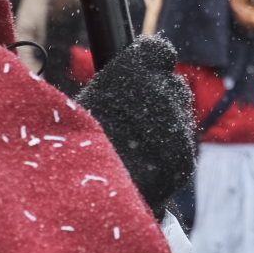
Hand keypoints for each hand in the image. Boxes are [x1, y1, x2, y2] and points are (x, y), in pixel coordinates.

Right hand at [76, 35, 195, 218]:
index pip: (158, 51)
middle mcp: (161, 91)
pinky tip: (144, 165)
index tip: (142, 74)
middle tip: (134, 120)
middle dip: (159, 98)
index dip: (150, 64)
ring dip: (166, 125)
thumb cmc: (68, 150)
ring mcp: (177, 124)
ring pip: (180, 115)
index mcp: (131, 71)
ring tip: (135, 147)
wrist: (80, 201)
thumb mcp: (78, 107)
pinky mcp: (185, 156)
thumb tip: (127, 87)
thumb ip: (113, 90)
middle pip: (173, 85)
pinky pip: (182, 144)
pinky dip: (170, 152)